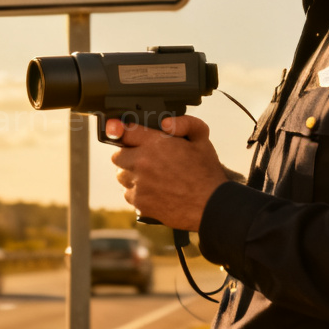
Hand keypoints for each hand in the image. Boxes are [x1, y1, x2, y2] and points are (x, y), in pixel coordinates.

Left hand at [107, 115, 228, 231]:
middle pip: (117, 155)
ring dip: (131, 175)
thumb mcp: (201, 139)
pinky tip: (153, 191)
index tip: (125, 136)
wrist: (211, 205)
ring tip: (149, 177)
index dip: (124, 133)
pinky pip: (128, 194)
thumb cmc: (206, 172)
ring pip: (121, 176)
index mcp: (155, 144)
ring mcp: (139, 184)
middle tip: (144, 160)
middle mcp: (142, 162)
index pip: (125, 132)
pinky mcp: (140, 202)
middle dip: (128, 156)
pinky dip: (137, 193)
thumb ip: (184, 123)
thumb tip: (165, 122)